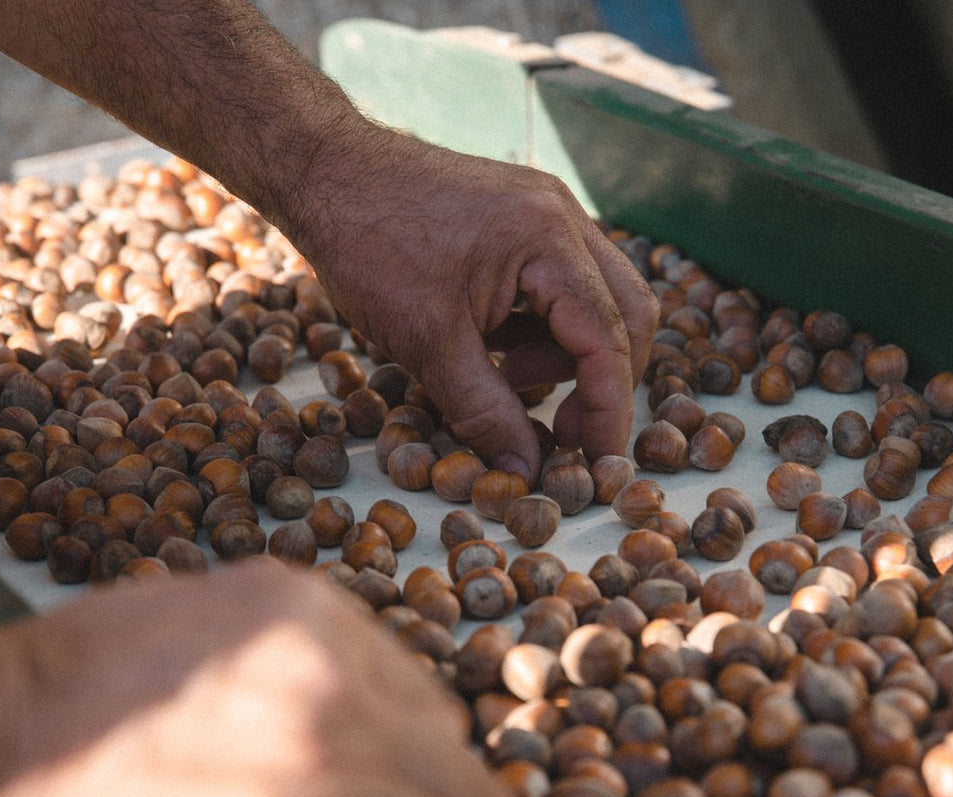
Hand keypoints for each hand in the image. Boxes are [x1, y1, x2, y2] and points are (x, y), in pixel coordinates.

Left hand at [288, 122, 657, 480]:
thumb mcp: (426, 345)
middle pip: (628, 312)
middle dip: (604, 381)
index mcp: (547, 239)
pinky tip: (498, 349)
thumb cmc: (367, 245)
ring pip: (599, 297)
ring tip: (507, 378)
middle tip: (566, 431)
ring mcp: (547, 211)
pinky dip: (546, 326)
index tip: (600, 465)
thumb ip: (485, 412)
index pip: (608, 338)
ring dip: (570, 353)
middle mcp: (563, 216)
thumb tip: (529, 471)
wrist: (324, 170)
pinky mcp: (525, 217)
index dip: (609, 410)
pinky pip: (564, 280)